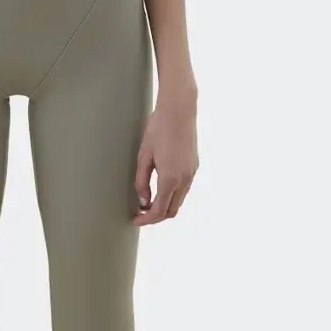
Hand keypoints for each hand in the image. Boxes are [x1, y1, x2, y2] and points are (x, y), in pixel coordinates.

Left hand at [132, 92, 198, 225]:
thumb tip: (143, 201)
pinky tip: (160, 186)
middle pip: (171, 210)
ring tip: (148, 200)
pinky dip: (172, 194)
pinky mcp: (194, 166)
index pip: (159, 211)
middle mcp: (184, 179)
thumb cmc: (158, 128)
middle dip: (156, 216)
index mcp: (170, 178)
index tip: (135, 220)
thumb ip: (142, 181)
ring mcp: (192, 173)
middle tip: (140, 213)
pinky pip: (184, 188)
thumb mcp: (144, 155)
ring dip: (165, 205)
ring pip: (179, 200)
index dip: (146, 220)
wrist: (179, 110)